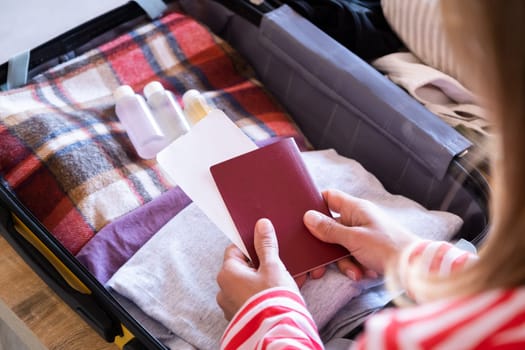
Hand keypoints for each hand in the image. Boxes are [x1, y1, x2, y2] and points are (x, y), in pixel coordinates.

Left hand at [216, 218, 297, 319]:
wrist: (278, 332)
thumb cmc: (273, 297)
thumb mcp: (272, 266)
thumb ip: (266, 245)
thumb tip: (261, 225)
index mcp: (227, 273)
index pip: (235, 249)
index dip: (252, 245)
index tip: (266, 245)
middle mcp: (223, 290)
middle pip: (242, 267)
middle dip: (262, 264)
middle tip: (279, 264)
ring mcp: (231, 306)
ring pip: (248, 284)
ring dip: (265, 280)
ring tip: (285, 280)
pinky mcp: (241, 318)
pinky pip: (251, 299)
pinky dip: (264, 294)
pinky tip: (280, 294)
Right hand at [304, 189, 418, 275]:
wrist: (414, 269)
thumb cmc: (387, 248)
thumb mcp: (353, 239)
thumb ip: (329, 229)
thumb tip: (308, 216)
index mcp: (356, 208)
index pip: (329, 197)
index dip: (315, 204)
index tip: (302, 218)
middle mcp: (359, 218)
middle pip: (331, 227)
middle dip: (326, 246)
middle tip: (317, 262)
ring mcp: (364, 234)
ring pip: (341, 245)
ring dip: (344, 262)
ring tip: (354, 272)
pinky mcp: (369, 249)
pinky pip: (353, 255)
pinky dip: (356, 266)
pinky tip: (363, 273)